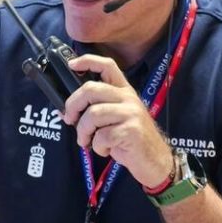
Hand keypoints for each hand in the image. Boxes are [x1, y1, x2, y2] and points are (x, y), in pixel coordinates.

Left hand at [63, 54, 173, 188]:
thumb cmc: (130, 140)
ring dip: (83, 132)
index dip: (87, 61)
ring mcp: (131, 113)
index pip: (108, 65)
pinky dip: (97, 147)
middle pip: (91, 89)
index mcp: (124, 91)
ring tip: (87, 141)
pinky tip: (105, 150)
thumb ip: (96, 109)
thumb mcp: (115, 118)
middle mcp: (128, 98)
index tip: (71, 65)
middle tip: (69, 119)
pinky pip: (102, 136)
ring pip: (93, 114)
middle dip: (73, 105)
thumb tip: (66, 111)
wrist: (155, 161)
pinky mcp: (131, 131)